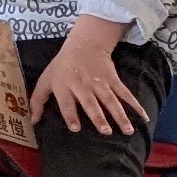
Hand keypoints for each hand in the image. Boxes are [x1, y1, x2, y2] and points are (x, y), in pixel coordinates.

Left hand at [30, 32, 146, 135]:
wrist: (84, 45)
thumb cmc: (62, 67)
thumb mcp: (45, 80)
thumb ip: (38, 101)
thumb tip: (32, 121)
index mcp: (64, 86)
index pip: (67, 102)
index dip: (70, 114)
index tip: (76, 128)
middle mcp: (82, 85)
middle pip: (91, 102)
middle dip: (98, 117)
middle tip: (105, 132)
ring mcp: (100, 83)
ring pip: (111, 100)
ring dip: (119, 115)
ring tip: (127, 130)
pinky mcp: (113, 80)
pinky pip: (125, 94)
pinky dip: (135, 105)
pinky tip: (143, 117)